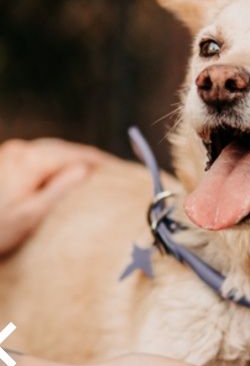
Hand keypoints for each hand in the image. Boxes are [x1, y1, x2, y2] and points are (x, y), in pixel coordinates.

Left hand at [0, 138, 102, 253]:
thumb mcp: (30, 215)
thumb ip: (59, 190)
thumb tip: (86, 169)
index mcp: (29, 160)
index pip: (74, 154)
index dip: (99, 161)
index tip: (121, 170)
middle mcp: (19, 150)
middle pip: (62, 149)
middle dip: (87, 159)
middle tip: (112, 172)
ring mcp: (9, 154)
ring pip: (49, 152)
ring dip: (70, 160)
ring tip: (93, 173)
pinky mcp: (4, 162)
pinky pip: (37, 157)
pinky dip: (54, 163)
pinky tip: (63, 175)